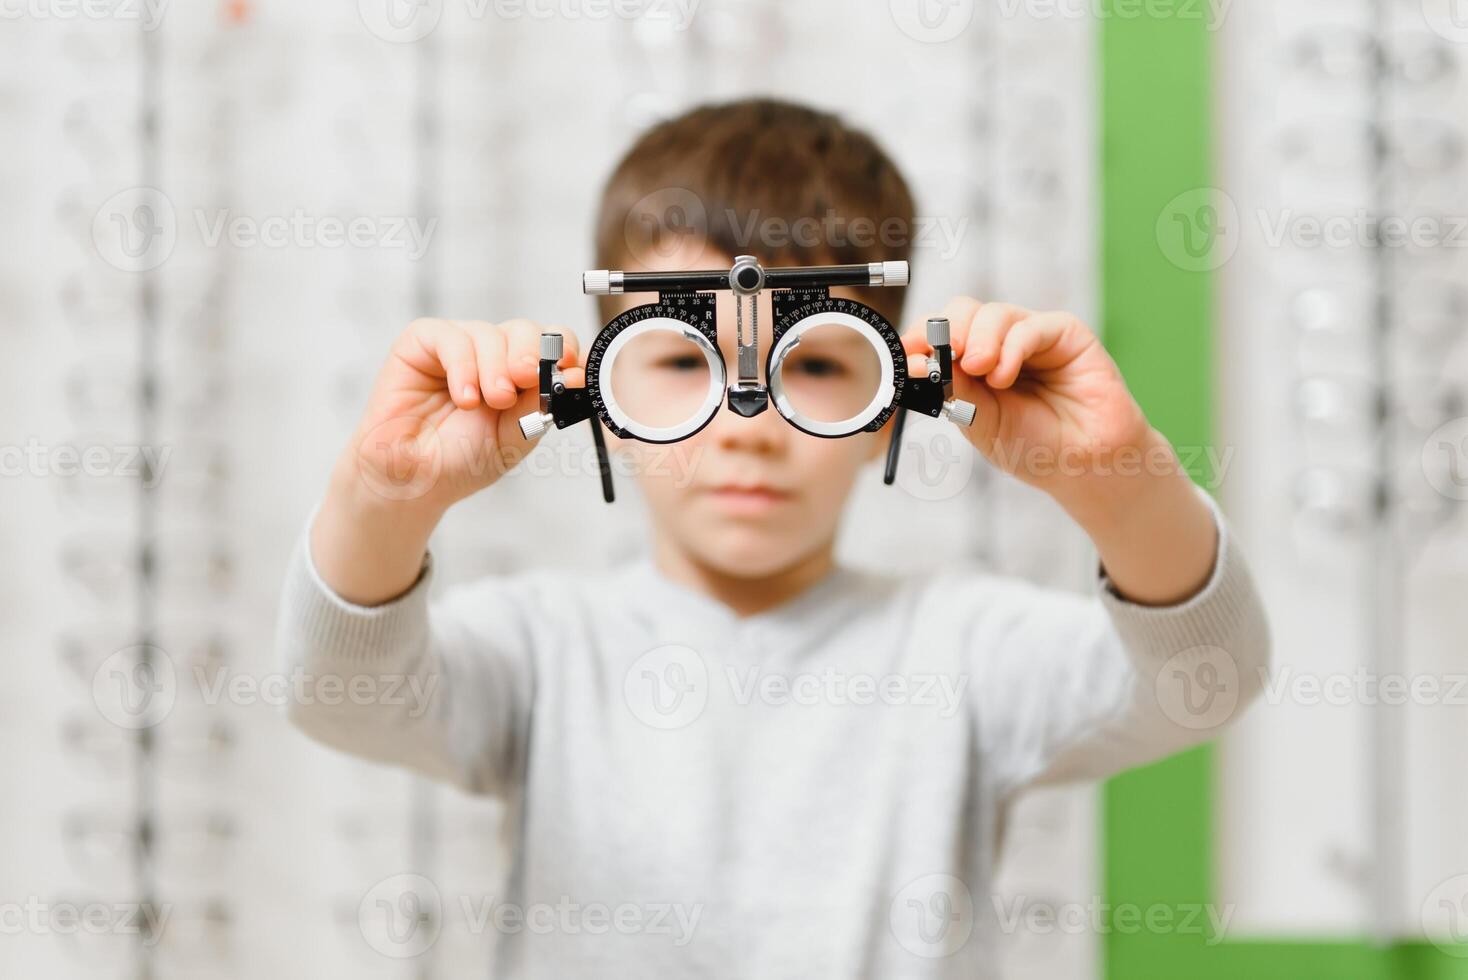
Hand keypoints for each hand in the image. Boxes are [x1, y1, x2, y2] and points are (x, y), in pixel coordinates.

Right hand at [312, 317, 580, 605]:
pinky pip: (450, 337)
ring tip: (487, 403)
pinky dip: (463, 365)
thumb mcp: (513, 436)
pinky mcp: (421, 344)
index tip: (570, 366)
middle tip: (524, 381)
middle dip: (529, 355)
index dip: (564, 347)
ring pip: (490, 333)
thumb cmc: (460, 461)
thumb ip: (540, 404)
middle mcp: (492, 356)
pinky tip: (464, 397)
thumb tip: (575, 375)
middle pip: (524, 330)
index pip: (552, 344)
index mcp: (520, 376)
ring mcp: (458, 347)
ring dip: (494, 368)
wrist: (412, 480)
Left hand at [902, 298, 1157, 511]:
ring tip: (982, 372)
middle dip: (947, 330)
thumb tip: (923, 361)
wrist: (1085, 464)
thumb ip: (956, 390)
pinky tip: (1005, 376)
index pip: (939, 335)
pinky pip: (1029, 326)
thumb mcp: (981, 423)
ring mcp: (1031, 336)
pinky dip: (1010, 347)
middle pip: (962, 311)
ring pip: (992, 313)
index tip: (907, 354)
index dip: (920, 338)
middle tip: (946, 355)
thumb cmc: (1034, 446)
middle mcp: (1000, 345)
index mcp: (972, 366)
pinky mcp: (1064, 334)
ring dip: (979, 339)